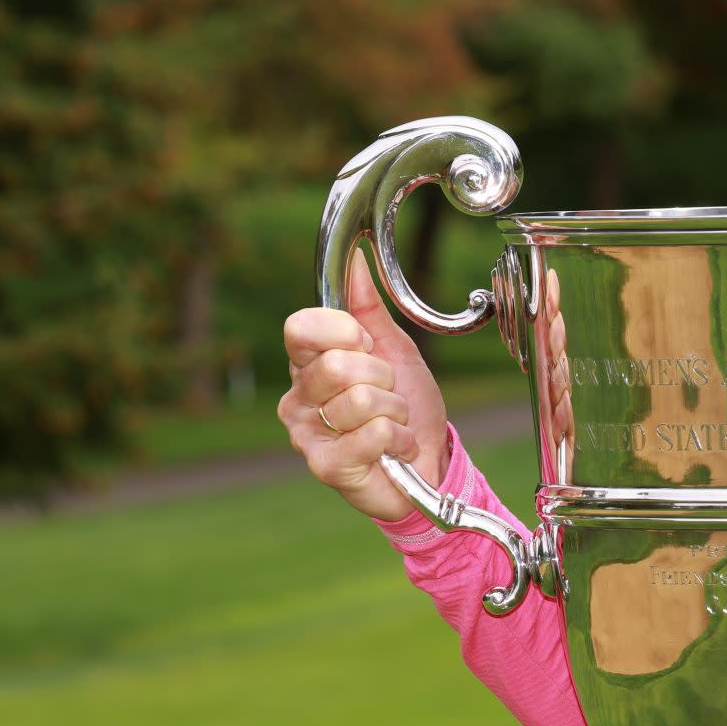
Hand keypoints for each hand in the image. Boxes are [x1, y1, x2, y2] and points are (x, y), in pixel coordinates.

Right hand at [278, 249, 451, 521]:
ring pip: (360, 400)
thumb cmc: (408, 409)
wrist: (430, 466)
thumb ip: (369, 308)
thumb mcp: (395, 350)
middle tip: (388, 396)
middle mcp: (297, 398)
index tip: (369, 350)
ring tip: (392, 425)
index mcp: (308, 364)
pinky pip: (372, 433)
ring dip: (394, 412)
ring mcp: (306, 434)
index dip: (348, 333)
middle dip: (382, 379)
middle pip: (338, 364)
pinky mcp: (325, 466)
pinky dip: (399, 439)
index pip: (303, 327)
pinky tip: (394, 450)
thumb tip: (354, 259)